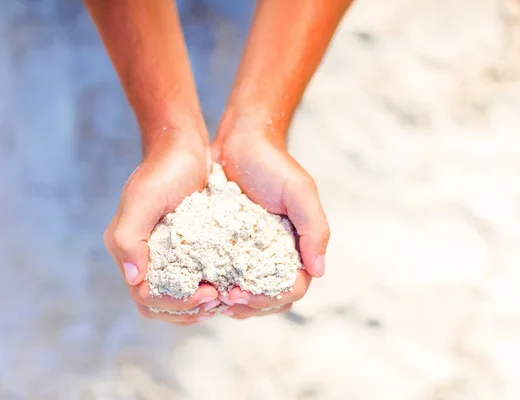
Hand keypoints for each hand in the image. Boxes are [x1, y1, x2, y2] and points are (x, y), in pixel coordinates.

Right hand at [104, 132, 219, 324]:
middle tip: (219, 299)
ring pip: (179, 295)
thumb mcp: (143, 200)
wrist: (183, 146)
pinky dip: (208, 285)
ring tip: (225, 295)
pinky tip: (228, 280)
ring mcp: (165, 253)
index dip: (177, 305)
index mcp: (129, 251)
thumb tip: (134, 278)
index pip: (148, 299)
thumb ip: (129, 239)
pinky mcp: (185, 246)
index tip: (208, 294)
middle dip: (190, 310)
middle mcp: (144, 256)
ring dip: (200, 304)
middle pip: (162, 305)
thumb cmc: (163, 169)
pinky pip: (193, 277)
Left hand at [212, 117, 329, 318]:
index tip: (246, 293)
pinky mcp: (227, 245)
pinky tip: (202, 283)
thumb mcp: (300, 192)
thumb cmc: (273, 165)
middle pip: (270, 299)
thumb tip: (319, 271)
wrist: (240, 142)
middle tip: (225, 297)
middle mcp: (275, 255)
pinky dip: (216, 284)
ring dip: (232, 302)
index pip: (292, 289)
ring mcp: (250, 252)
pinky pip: (224, 274)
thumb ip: (315, 229)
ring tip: (212, 295)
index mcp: (297, 248)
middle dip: (250, 305)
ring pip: (247, 293)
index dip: (271, 298)